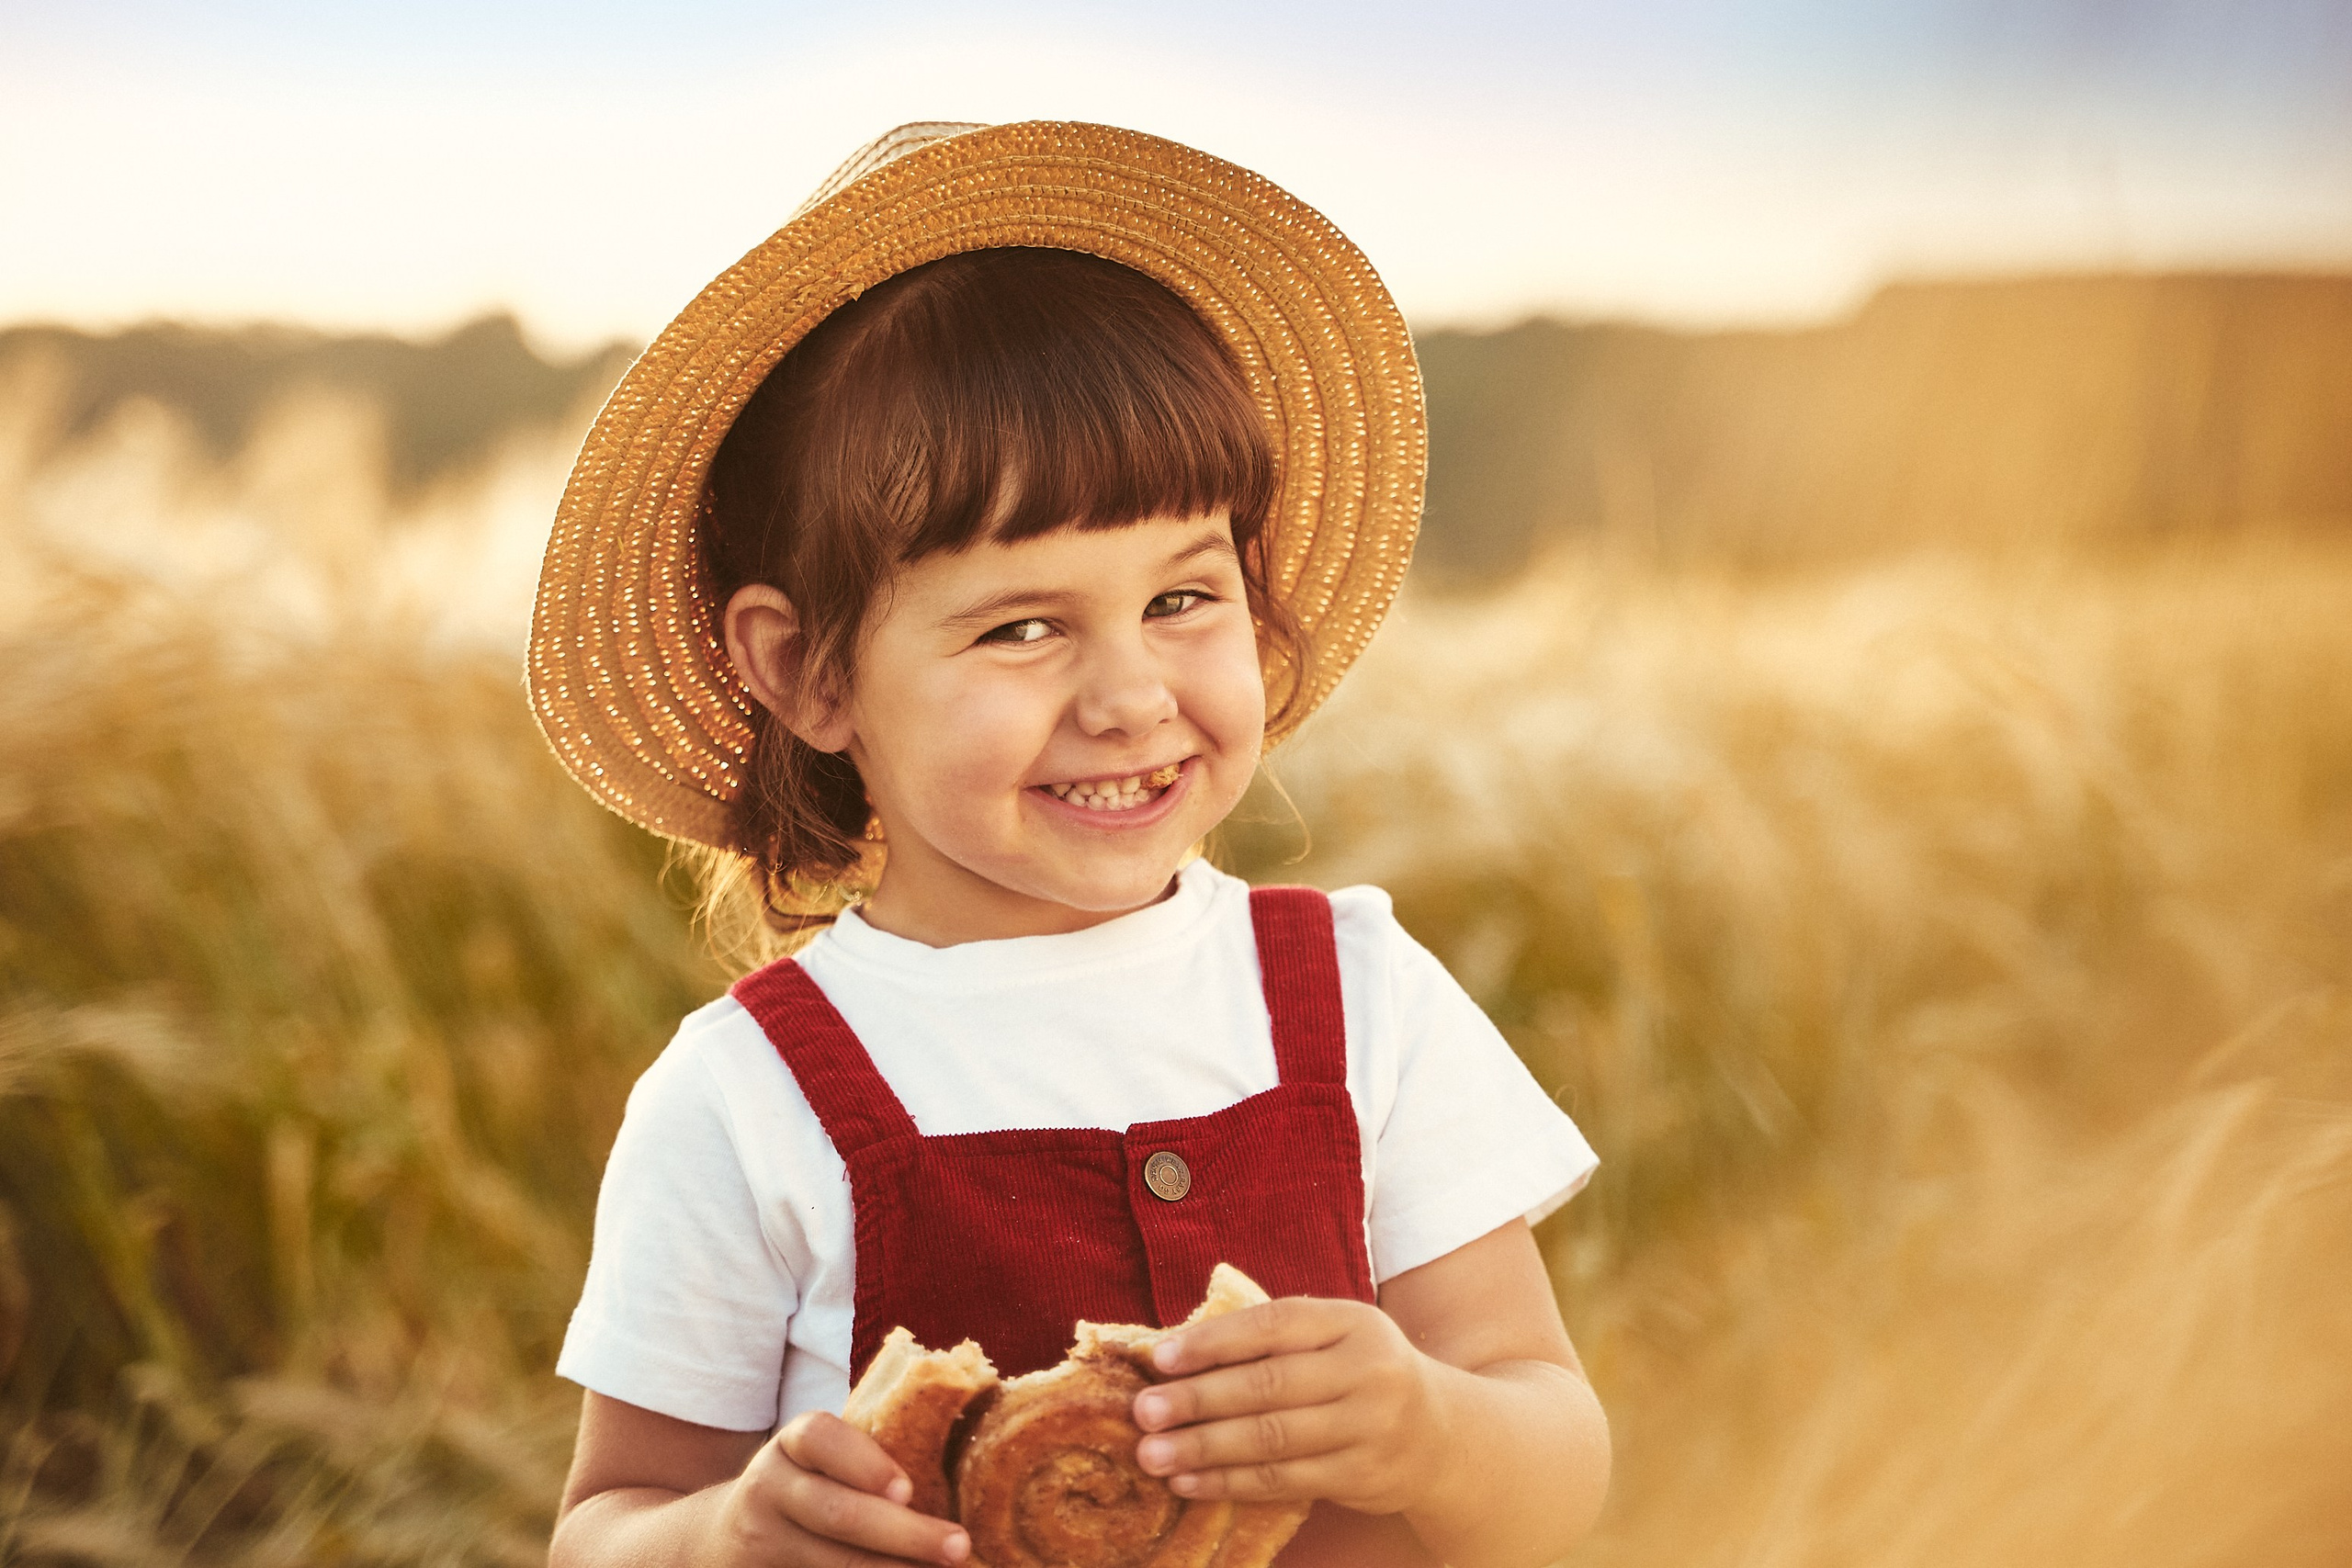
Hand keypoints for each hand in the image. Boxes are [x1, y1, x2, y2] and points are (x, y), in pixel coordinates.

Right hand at [706, 1411, 970, 1566]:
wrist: (717, 1541)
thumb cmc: (802, 1489)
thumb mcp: (814, 1462)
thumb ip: (863, 1461)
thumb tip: (965, 1475)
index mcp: (790, 1447)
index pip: (819, 1437)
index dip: (864, 1462)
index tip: (907, 1489)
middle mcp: (770, 1490)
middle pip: (837, 1512)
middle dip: (903, 1533)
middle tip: (959, 1546)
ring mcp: (765, 1544)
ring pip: (832, 1563)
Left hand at [1128, 1296, 1443, 1515]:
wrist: (1442, 1436)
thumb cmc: (1361, 1375)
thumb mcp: (1337, 1338)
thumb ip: (1274, 1339)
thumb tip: (1176, 1352)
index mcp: (1353, 1322)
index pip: (1274, 1324)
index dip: (1215, 1340)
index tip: (1161, 1357)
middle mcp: (1367, 1370)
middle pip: (1269, 1386)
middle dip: (1198, 1400)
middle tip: (1143, 1411)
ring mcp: (1368, 1426)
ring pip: (1272, 1439)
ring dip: (1204, 1448)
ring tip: (1152, 1453)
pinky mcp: (1361, 1475)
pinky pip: (1283, 1481)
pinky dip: (1230, 1482)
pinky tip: (1190, 1481)